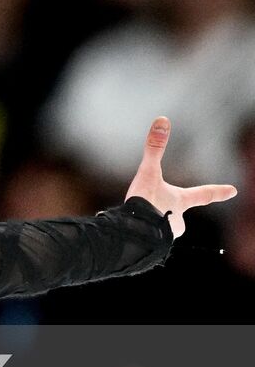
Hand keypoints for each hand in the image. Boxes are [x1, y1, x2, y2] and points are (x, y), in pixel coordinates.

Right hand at [125, 116, 237, 237]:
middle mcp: (178, 219)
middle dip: (163, 211)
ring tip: (137, 222)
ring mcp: (167, 234)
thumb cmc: (145, 202)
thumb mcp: (147, 171)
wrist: (133, 233)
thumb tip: (163, 119)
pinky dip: (141, 234)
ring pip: (159, 226)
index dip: (217, 191)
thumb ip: (154, 147)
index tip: (233, 190)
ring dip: (149, 222)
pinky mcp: (154, 247)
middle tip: (149, 209)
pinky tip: (132, 233)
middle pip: (175, 212)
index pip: (202, 194)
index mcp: (180, 201)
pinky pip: (148, 238)